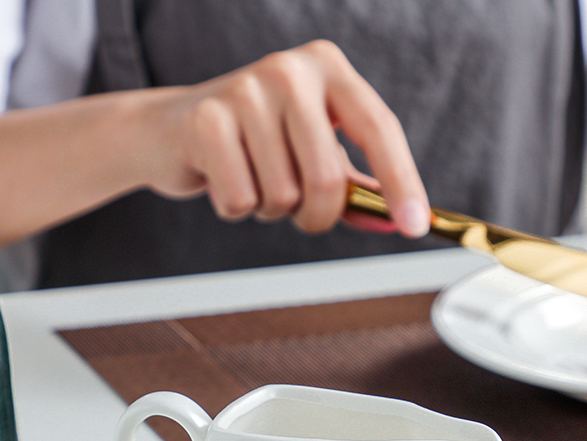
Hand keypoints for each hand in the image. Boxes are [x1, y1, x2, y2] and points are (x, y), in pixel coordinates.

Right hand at [144, 40, 430, 237]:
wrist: (170, 130)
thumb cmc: (253, 145)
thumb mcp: (312, 155)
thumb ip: (356, 189)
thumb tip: (398, 221)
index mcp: (328, 69)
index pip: (380, 128)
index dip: (403, 182)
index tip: (417, 225)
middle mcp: (291, 70)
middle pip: (328, 179)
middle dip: (317, 217)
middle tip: (300, 213)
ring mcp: (246, 89)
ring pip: (284, 196)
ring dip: (271, 210)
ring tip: (253, 179)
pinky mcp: (206, 119)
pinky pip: (242, 200)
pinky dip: (235, 208)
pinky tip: (222, 179)